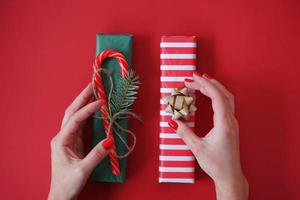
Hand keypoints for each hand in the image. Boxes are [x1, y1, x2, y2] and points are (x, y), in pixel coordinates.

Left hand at [48, 83, 113, 199]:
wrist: (61, 196)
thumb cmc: (67, 184)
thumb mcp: (82, 170)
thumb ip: (97, 154)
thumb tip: (110, 139)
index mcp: (61, 141)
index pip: (76, 120)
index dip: (88, 109)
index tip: (101, 101)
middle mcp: (63, 136)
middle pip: (71, 112)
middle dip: (82, 97)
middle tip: (93, 84)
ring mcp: (67, 139)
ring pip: (74, 116)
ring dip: (83, 103)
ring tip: (94, 91)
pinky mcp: (73, 143)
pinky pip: (80, 124)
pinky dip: (87, 114)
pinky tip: (94, 109)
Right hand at [168, 72, 247, 199]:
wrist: (230, 175)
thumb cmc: (216, 163)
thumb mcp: (197, 148)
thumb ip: (184, 133)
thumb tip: (172, 122)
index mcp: (224, 123)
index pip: (216, 97)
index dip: (205, 85)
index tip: (193, 78)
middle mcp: (230, 120)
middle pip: (222, 94)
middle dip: (207, 83)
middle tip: (192, 79)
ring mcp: (232, 122)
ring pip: (227, 98)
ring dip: (214, 88)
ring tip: (201, 82)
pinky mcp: (230, 125)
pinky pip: (227, 104)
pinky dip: (218, 95)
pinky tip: (210, 95)